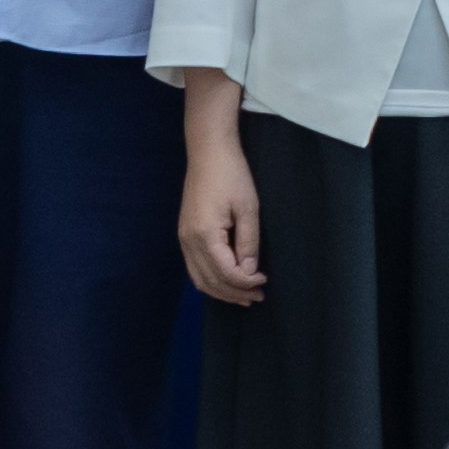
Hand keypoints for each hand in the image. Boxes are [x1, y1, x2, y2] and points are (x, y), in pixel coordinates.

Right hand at [178, 141, 266, 305]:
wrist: (208, 152)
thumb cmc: (231, 174)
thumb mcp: (248, 207)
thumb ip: (248, 242)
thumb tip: (249, 272)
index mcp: (204, 235)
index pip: (226, 272)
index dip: (246, 282)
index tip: (264, 282)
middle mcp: (189, 241)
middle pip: (211, 281)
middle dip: (235, 293)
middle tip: (258, 296)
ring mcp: (183, 238)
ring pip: (199, 278)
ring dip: (222, 291)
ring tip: (244, 296)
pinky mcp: (185, 234)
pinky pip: (194, 267)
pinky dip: (210, 280)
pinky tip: (226, 281)